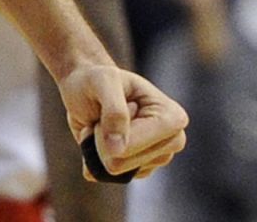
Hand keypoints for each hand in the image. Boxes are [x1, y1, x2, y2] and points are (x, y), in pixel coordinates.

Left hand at [57, 63, 187, 181]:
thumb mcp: (102, 81)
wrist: (84, 87)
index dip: (110, 127)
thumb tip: (118, 151)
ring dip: (98, 147)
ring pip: (116, 170)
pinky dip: (95, 157)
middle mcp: (172, 141)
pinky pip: (109, 176)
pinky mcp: (140, 169)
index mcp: (172, 117)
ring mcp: (157, 158)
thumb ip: (114, 111)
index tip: (107, 104)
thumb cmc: (96, 80)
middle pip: (126, 160)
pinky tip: (100, 138)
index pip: (137, 141)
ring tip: (102, 124)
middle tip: (102, 115)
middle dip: (103, 139)